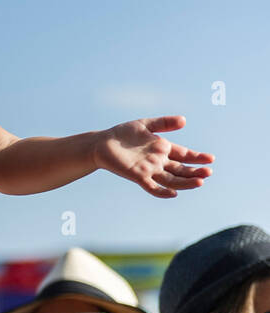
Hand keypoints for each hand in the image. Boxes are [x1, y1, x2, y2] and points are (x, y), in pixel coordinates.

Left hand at [93, 115, 213, 198]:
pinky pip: (151, 187)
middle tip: (209, 172)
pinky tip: (173, 193)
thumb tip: (184, 120)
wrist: (101, 143)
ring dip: (185, 182)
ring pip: (171, 180)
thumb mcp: (145, 124)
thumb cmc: (122, 134)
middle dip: (195, 172)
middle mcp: (159, 162)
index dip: (197, 157)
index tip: (211, 158)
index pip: (184, 155)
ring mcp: (149, 170)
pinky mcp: (137, 175)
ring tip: (200, 182)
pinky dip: (162, 191)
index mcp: (163, 149)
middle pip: (181, 170)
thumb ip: (164, 123)